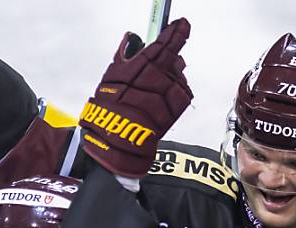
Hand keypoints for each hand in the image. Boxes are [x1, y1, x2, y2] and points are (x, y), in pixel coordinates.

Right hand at [79, 18, 192, 178]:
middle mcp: (162, 74)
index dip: (177, 30)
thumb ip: (126, 53)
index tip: (183, 23)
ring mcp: (172, 90)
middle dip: (169, 63)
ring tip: (152, 95)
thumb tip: (132, 38)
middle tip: (155, 73)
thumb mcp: (112, 73)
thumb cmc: (111, 106)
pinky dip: (175, 96)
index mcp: (146, 61)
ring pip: (179, 77)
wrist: (120, 136)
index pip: (168, 41)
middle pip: (176, 59)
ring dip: (171, 81)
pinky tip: (160, 103)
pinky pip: (183, 94)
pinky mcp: (179, 106)